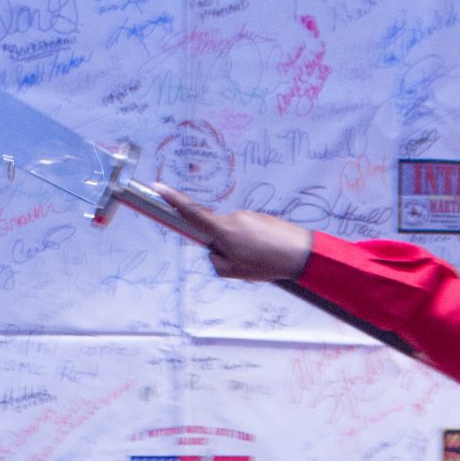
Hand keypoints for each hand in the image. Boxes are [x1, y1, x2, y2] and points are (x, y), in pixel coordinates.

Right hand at [154, 184, 313, 282]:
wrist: (301, 253)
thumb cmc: (268, 264)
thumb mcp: (234, 272)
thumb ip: (216, 262)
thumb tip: (215, 252)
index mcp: (223, 229)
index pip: (191, 214)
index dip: (173, 201)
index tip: (158, 188)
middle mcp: (234, 217)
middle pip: (216, 231)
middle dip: (224, 247)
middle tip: (243, 263)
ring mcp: (249, 215)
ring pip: (234, 234)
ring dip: (242, 248)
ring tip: (260, 261)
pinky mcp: (261, 217)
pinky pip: (249, 232)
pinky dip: (253, 244)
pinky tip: (266, 255)